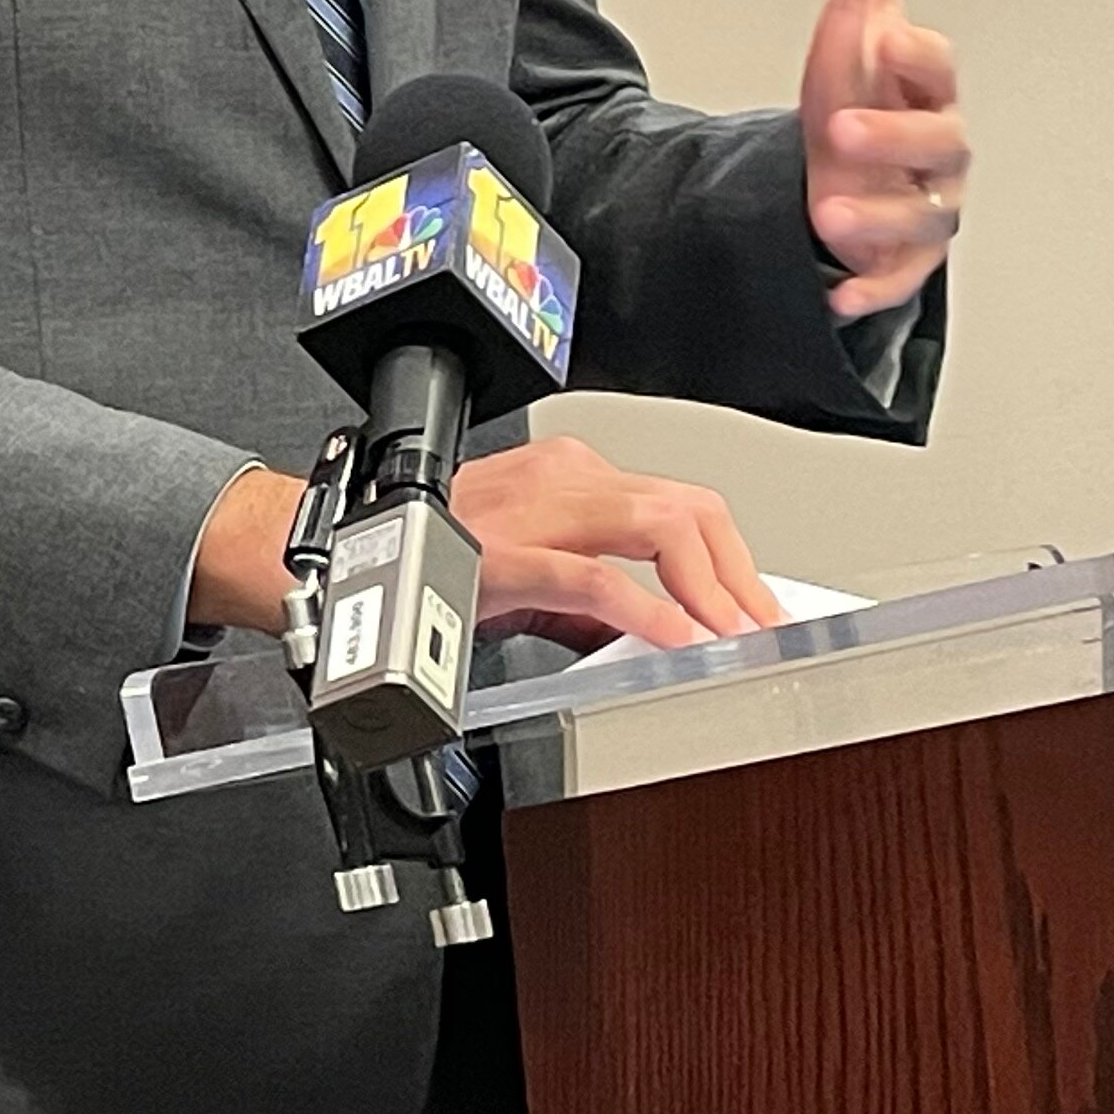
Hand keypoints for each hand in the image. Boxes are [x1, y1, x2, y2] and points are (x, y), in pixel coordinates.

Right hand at [454, 434, 784, 650]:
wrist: (350, 554)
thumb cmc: (428, 553)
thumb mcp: (527, 567)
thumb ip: (589, 597)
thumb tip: (647, 632)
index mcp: (568, 476)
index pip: (680, 503)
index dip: (732, 559)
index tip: (755, 608)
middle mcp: (562, 478)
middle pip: (687, 508)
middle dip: (738, 572)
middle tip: (762, 627)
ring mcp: (537, 510)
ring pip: (658, 525)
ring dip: (709, 587)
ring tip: (730, 634)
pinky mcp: (508, 555)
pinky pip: (595, 576)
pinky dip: (646, 609)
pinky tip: (672, 638)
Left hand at [800, 0, 968, 323]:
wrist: (841, 169)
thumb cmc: (860, 90)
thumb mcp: (857, 15)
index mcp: (927, 88)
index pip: (936, 66)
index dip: (914, 54)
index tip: (881, 37)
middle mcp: (935, 151)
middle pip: (940, 146)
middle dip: (896, 139)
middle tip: (841, 130)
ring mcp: (920, 206)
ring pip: (922, 220)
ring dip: (879, 219)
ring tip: (829, 211)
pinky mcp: (897, 259)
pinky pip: (896, 283)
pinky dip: (869, 289)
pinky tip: (837, 293)